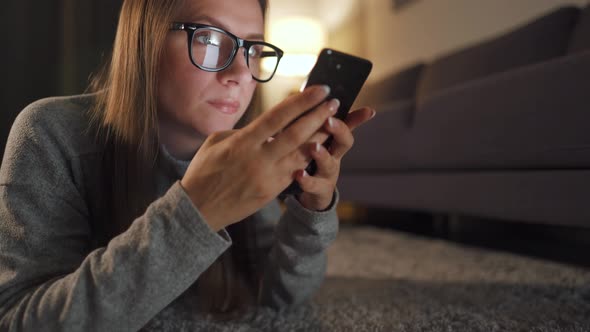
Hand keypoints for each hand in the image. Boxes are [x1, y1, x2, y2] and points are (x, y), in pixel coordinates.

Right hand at [180, 85, 337, 230]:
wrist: (198, 210)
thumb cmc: (203, 172)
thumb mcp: (215, 143)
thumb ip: (241, 132)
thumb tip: (263, 127)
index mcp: (243, 142)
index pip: (278, 116)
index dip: (301, 102)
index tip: (319, 89)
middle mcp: (258, 158)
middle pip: (296, 133)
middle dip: (318, 116)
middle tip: (334, 102)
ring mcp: (268, 177)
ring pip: (302, 153)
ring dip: (321, 136)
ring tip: (335, 122)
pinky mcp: (272, 191)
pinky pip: (295, 170)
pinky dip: (308, 156)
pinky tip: (320, 145)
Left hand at [295, 106, 375, 210]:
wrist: (312, 194)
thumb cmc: (313, 161)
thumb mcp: (318, 141)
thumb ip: (318, 122)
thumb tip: (322, 97)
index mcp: (333, 142)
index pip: (347, 124)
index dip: (354, 116)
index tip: (343, 103)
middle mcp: (335, 156)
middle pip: (344, 142)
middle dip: (338, 130)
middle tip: (328, 120)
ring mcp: (328, 174)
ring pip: (329, 164)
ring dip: (322, 154)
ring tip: (314, 146)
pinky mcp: (318, 190)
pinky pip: (313, 185)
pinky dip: (306, 180)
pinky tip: (298, 174)